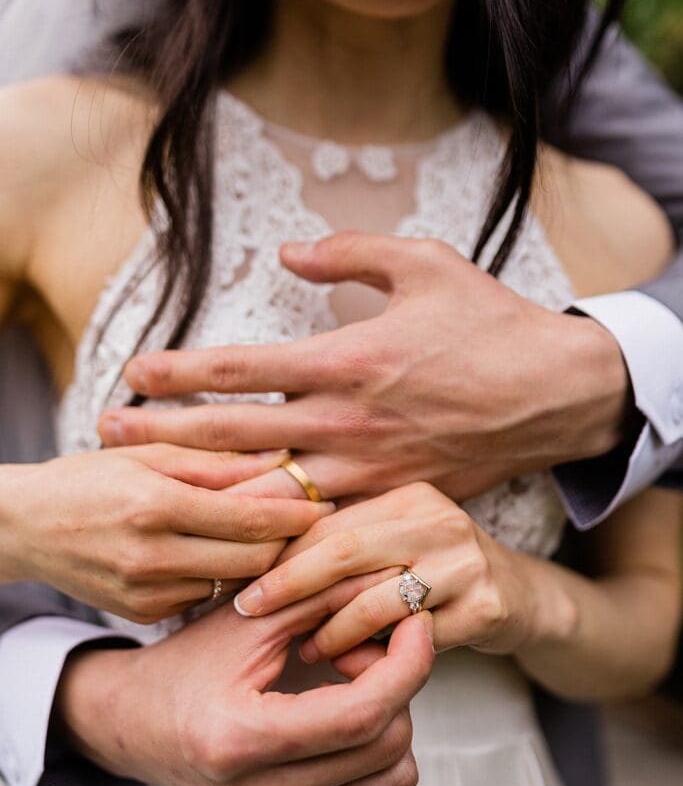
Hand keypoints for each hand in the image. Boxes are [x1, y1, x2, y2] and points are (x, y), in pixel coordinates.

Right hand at [0, 443, 331, 622]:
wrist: (22, 528)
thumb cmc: (87, 478)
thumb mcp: (148, 454)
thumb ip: (217, 460)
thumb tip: (282, 457)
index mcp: (155, 505)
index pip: (250, 518)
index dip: (296, 514)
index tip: (326, 503)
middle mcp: (152, 556)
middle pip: (254, 559)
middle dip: (289, 543)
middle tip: (314, 523)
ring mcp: (148, 594)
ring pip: (235, 582)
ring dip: (260, 562)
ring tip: (276, 536)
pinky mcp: (145, 615)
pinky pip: (206, 597)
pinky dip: (223, 577)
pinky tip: (226, 555)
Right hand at [54, 583, 433, 785]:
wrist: (138, 723)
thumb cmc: (188, 664)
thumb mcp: (250, 618)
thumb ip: (323, 595)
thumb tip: (397, 581)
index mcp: (241, 739)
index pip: (362, 715)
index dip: (407, 664)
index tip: (417, 622)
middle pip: (387, 745)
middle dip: (394, 685)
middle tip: (354, 649)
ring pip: (394, 780)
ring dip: (389, 722)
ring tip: (345, 686)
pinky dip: (378, 763)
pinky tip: (343, 726)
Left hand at [98, 232, 630, 501]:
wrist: (554, 394)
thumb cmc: (490, 323)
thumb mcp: (425, 263)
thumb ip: (348, 254)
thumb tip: (287, 251)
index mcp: (350, 358)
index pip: (242, 368)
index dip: (181, 370)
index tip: (136, 371)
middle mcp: (349, 420)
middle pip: (237, 434)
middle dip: (166, 434)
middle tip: (110, 434)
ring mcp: (369, 468)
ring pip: (269, 490)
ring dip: (205, 488)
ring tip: (154, 487)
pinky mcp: (391, 498)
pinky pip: (320, 523)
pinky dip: (272, 529)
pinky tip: (233, 534)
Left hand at [232, 481, 545, 660]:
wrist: (523, 600)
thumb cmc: (437, 575)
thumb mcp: (396, 545)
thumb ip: (344, 547)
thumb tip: (258, 559)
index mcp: (410, 498)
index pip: (331, 523)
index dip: (282, 553)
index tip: (242, 581)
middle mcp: (440, 521)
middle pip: (346, 551)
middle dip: (290, 584)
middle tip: (250, 611)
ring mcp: (466, 563)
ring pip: (376, 600)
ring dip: (330, 630)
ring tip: (304, 649)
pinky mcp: (486, 607)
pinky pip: (411, 638)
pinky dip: (372, 655)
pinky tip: (348, 665)